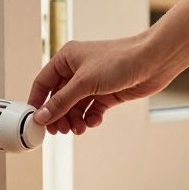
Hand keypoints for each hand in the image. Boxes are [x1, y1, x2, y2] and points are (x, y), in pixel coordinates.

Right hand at [27, 35, 171, 134]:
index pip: (43, 83)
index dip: (38, 102)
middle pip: (59, 98)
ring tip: (79, 129)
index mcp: (67, 59)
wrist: (153, 61)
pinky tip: (93, 122)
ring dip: (75, 119)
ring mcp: (93, 82)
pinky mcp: (108, 93)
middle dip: (59, 115)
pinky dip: (91, 118)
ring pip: (76, 106)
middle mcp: (78, 70)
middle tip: (60, 130)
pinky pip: (92, 109)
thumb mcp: (84, 83)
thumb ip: (61, 102)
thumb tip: (41, 116)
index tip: (35, 122)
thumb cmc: (119, 60)